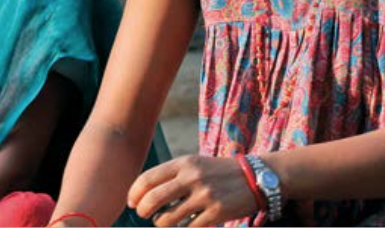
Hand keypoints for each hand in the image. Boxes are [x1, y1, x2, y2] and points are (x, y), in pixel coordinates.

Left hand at [127, 155, 258, 226]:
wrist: (253, 177)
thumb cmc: (217, 172)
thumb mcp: (194, 164)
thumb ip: (172, 175)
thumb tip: (144, 192)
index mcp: (184, 163)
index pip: (149, 178)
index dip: (135, 192)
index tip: (131, 202)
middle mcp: (192, 177)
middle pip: (153, 199)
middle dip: (142, 210)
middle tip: (142, 214)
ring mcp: (204, 195)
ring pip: (168, 218)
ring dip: (160, 224)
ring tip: (162, 222)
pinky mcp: (216, 213)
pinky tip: (181, 227)